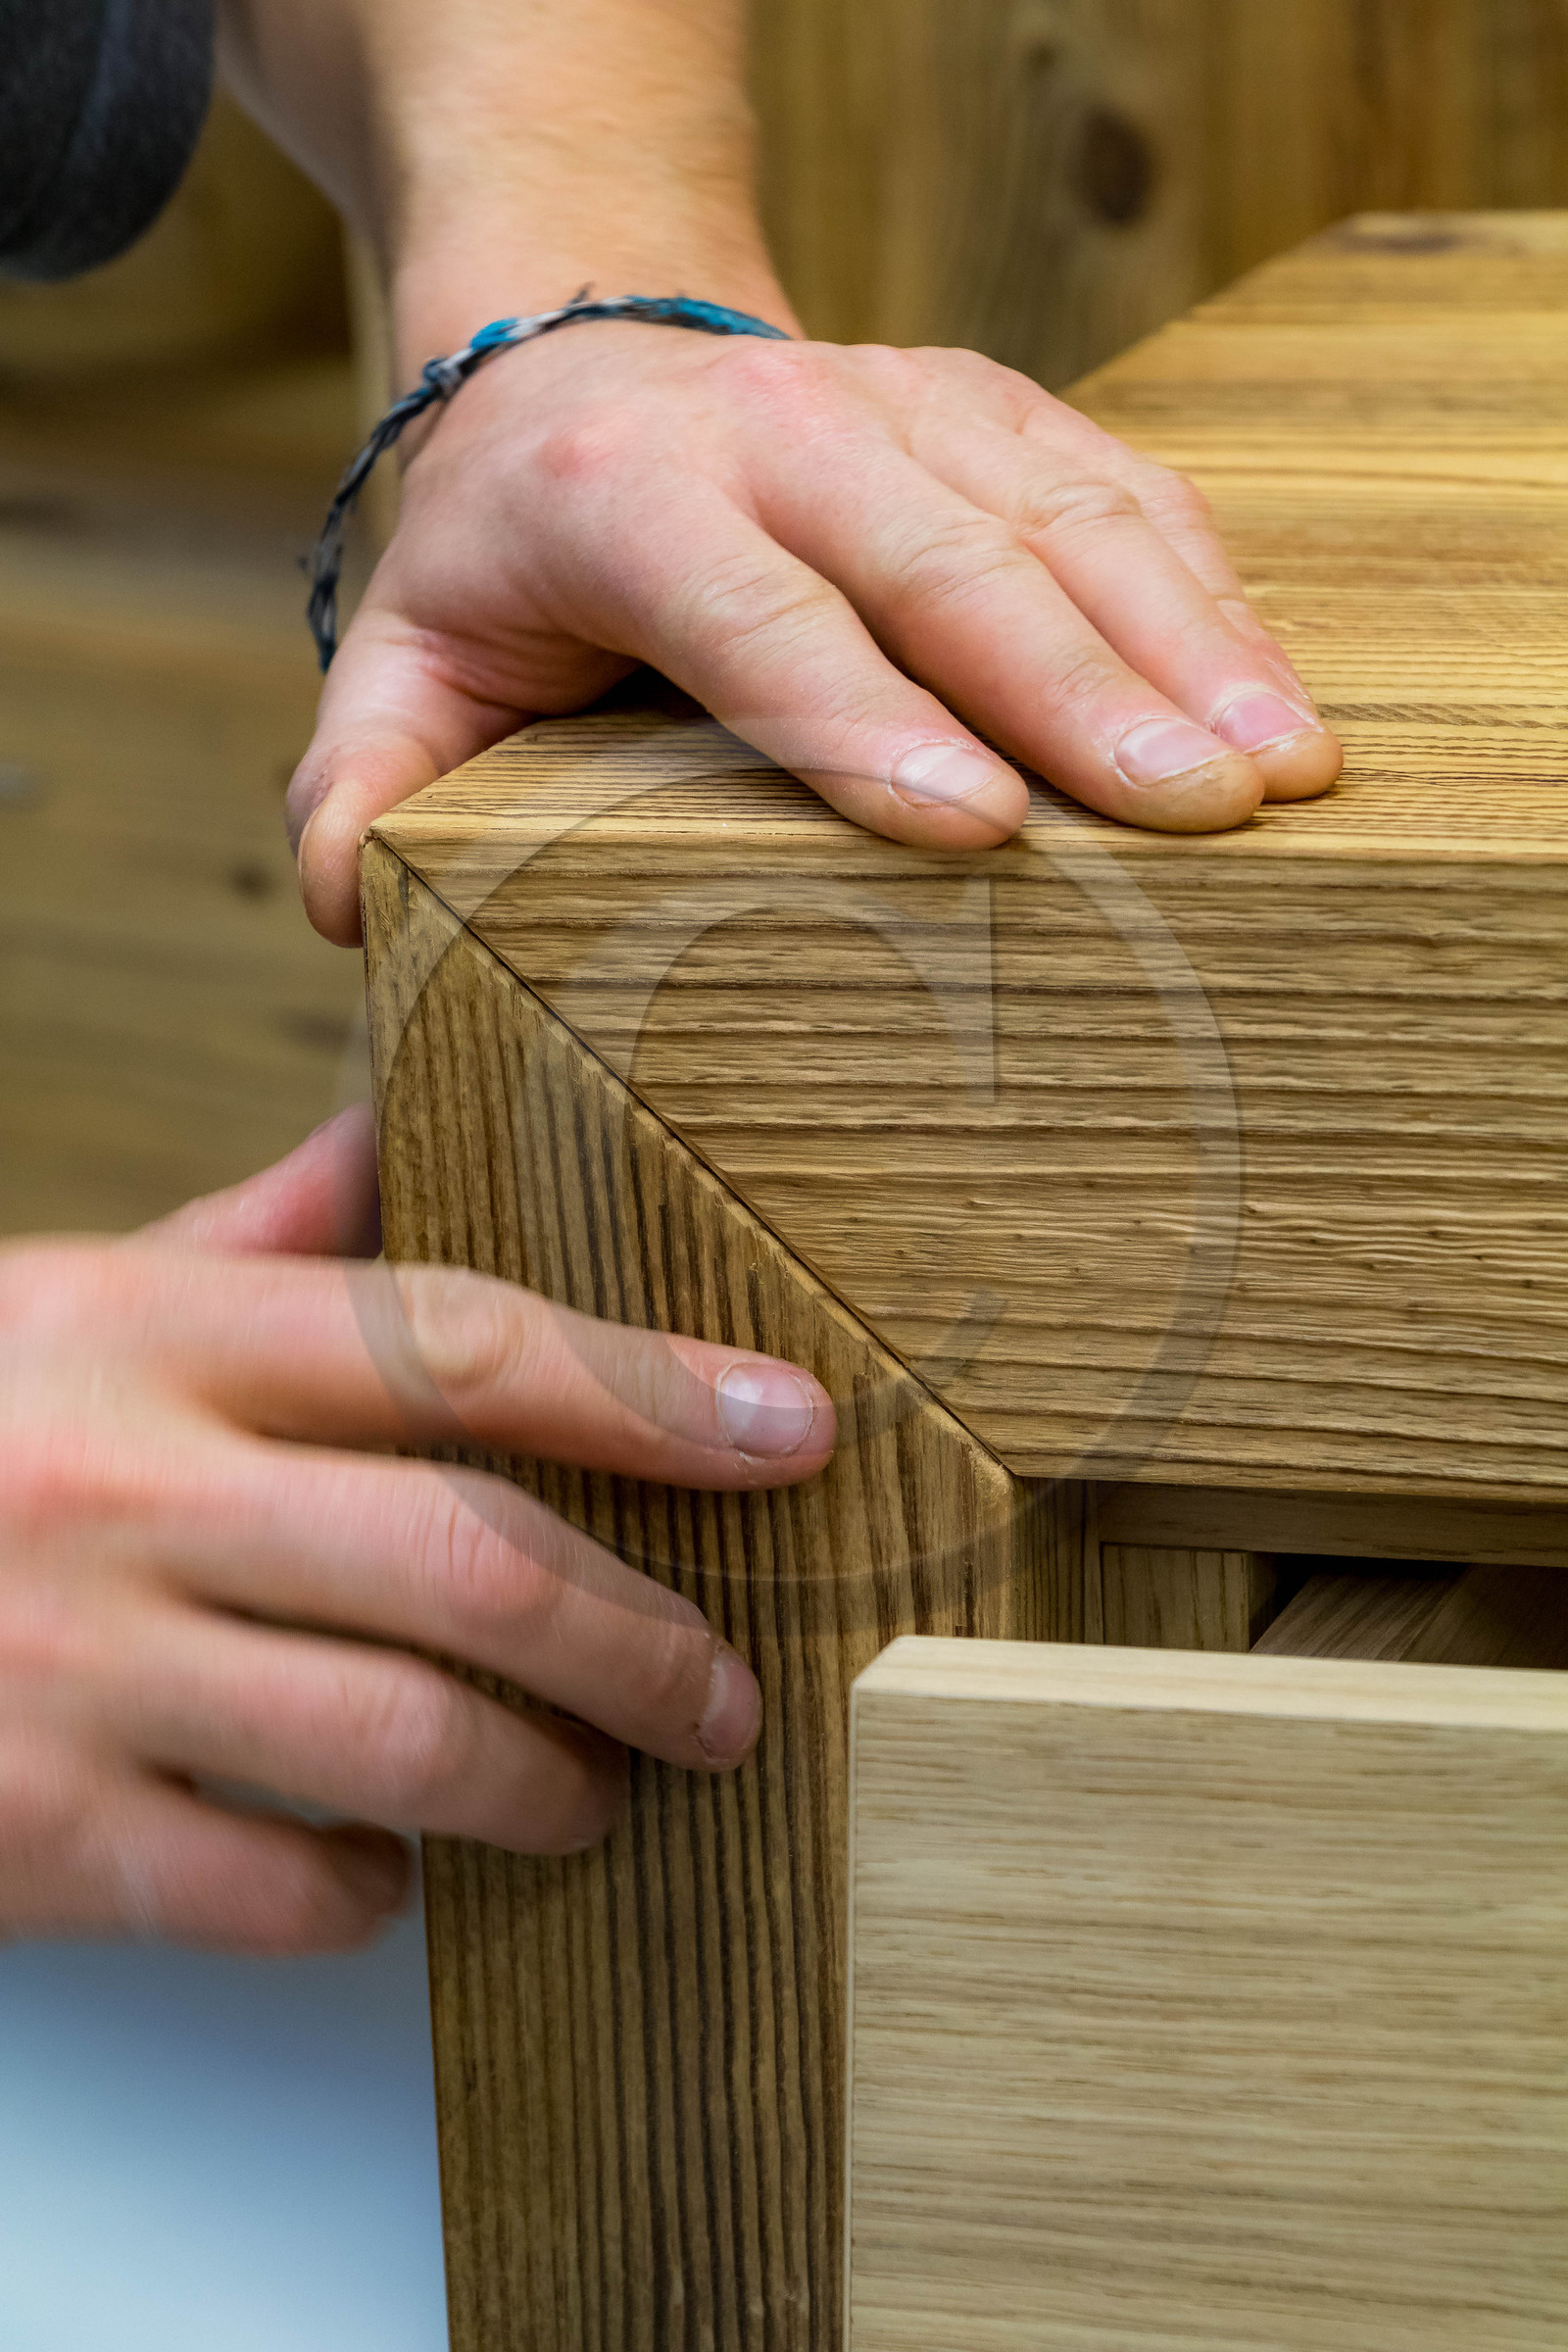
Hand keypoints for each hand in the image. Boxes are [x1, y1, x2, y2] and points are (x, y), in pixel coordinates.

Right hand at [0, 1110, 832, 1952]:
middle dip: (647, 1640)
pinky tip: (396, 1865)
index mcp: (155, 1331)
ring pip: (409, 1745)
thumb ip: (264, 1235)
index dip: (653, 1393)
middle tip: (728, 1691)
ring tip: (598, 1788)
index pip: (463, 1342)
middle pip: (472, 1561)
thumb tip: (413, 1135)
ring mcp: (78, 1669)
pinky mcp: (39, 1836)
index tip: (787, 1430)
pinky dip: (380, 1894)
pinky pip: (286, 1892)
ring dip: (550, 1783)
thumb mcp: (78, 1295)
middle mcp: (128, 1489)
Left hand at [289, 325, 1342, 940]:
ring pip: (1066, 513)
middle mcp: (776, 424)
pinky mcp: (996, 406)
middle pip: (946, 560)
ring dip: (1186, 642)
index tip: (979, 827)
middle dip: (1080, 691)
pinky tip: (1278, 694)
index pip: (754, 613)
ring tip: (1283, 772)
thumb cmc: (514, 553)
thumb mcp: (411, 655)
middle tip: (1194, 814)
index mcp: (620, 496)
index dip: (863, 718)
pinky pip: (1126, 485)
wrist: (593, 353)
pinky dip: (1210, 589)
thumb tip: (355, 910)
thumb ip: (370, 778)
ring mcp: (905, 397)